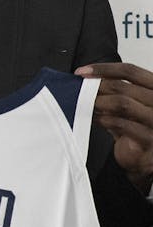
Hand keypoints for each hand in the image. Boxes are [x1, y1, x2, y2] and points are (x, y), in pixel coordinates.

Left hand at [77, 63, 152, 191]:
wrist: (146, 158)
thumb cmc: (138, 130)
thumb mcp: (129, 106)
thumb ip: (117, 93)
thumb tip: (89, 80)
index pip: (130, 70)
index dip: (103, 69)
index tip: (82, 72)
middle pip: (123, 86)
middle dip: (96, 88)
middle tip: (79, 92)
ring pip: (122, 102)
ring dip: (99, 102)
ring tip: (86, 105)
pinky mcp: (150, 139)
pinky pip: (122, 124)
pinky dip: (104, 120)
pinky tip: (96, 119)